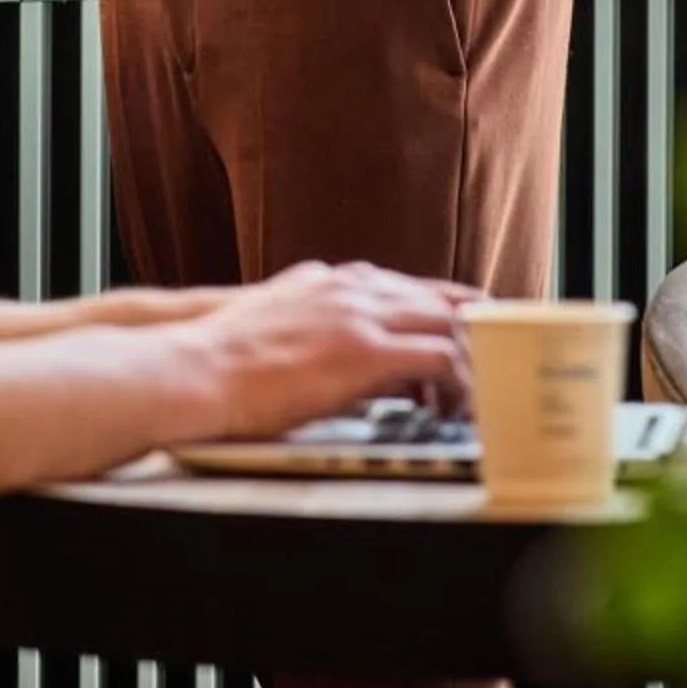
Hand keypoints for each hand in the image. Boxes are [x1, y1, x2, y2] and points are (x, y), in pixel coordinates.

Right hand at [185, 260, 467, 435]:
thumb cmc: (224, 362)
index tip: (468, 329)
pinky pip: (438, 358)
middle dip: (471, 331)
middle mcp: (352, 288)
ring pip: (446, 324)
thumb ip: (323, 330)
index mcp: (331, 280)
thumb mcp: (281, 326)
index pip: (407, 286)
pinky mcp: (365, 350)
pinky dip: (458, 382)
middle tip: (492, 364)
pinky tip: (458, 406)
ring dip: (468, 359)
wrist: (194, 368)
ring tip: (476, 395)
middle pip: (439, 299)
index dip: (445, 308)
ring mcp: (360, 315)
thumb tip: (350, 361)